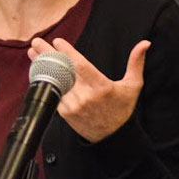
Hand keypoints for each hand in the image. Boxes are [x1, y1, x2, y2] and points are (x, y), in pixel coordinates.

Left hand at [29, 37, 147, 143]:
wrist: (113, 137)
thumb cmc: (123, 109)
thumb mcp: (133, 86)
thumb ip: (136, 63)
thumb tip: (145, 43)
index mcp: (102, 88)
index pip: (82, 66)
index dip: (68, 53)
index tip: (57, 41)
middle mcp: (87, 97)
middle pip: (64, 72)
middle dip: (48, 55)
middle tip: (36, 42)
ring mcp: (74, 106)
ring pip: (55, 82)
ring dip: (42, 66)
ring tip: (33, 52)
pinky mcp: (66, 114)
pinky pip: (54, 94)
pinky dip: (45, 81)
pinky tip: (38, 70)